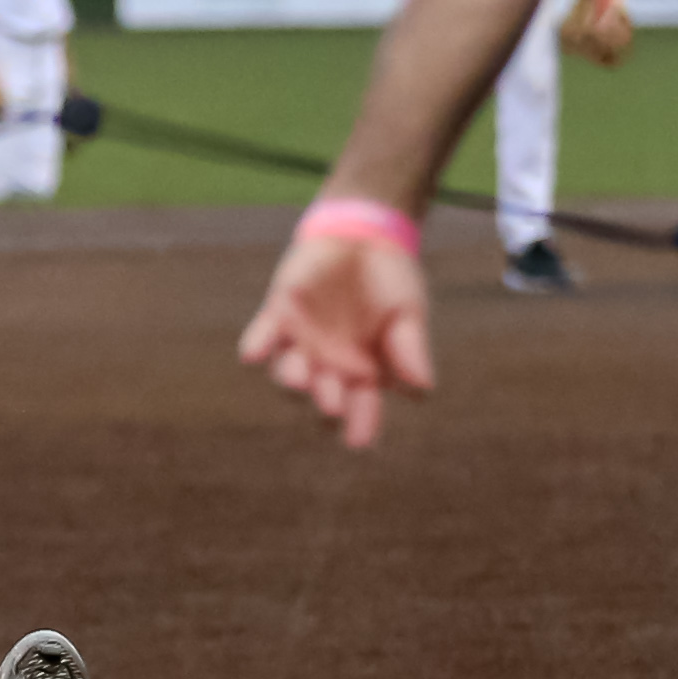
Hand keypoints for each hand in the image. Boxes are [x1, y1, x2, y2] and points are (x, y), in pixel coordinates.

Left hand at [238, 229, 435, 447]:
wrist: (366, 237)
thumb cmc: (391, 283)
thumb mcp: (408, 313)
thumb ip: (410, 349)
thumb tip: (423, 391)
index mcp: (364, 374)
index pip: (362, 407)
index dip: (361, 424)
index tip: (359, 441)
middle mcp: (329, 366)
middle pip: (322, 396)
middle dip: (325, 403)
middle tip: (332, 406)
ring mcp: (301, 343)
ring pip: (288, 373)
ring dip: (292, 379)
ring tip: (300, 380)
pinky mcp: (278, 316)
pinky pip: (261, 338)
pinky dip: (256, 346)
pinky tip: (254, 354)